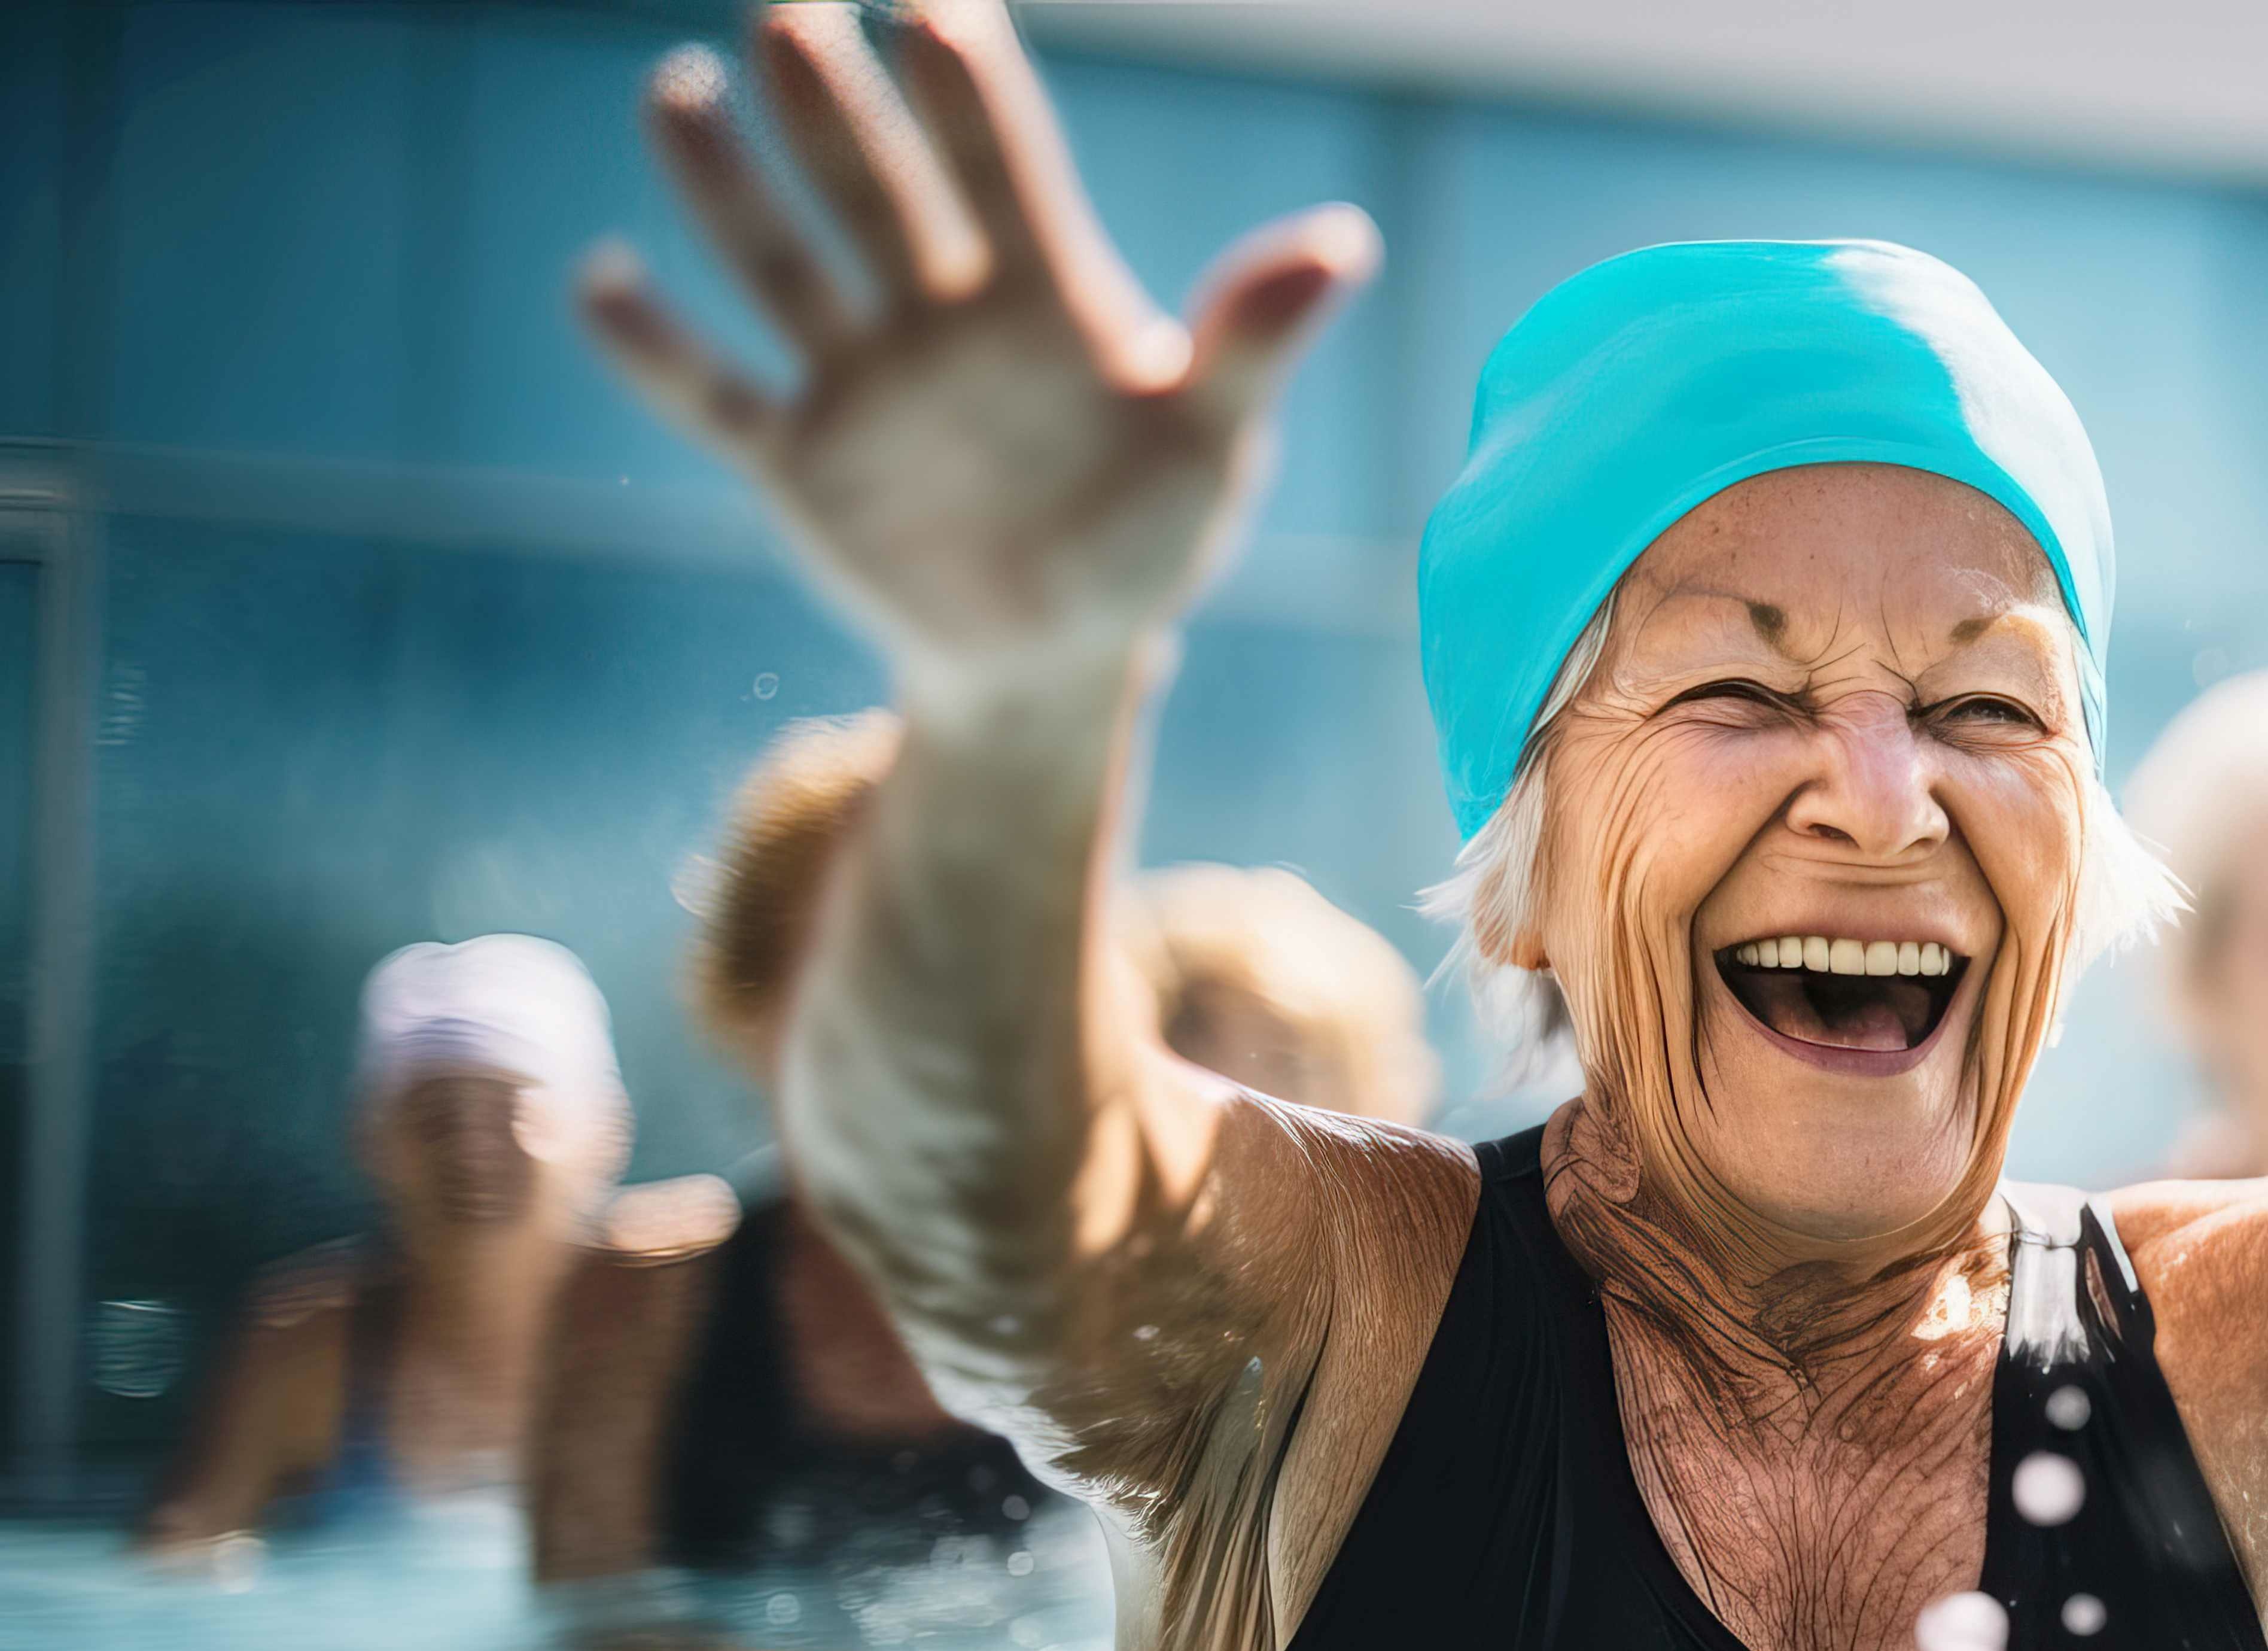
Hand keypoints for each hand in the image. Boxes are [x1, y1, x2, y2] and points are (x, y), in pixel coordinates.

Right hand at [576, 1, 1372, 705]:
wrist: (1059, 648)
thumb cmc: (1148, 532)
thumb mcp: (1213, 445)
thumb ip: (1254, 341)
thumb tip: (1346, 241)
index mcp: (1044, 295)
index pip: (1003, 171)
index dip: (970, 98)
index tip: (936, 10)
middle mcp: (937, 316)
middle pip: (875, 190)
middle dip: (832, 109)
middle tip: (789, 16)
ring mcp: (860, 381)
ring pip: (780, 264)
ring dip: (726, 186)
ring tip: (676, 93)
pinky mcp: (799, 459)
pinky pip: (713, 396)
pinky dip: (655, 349)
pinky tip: (601, 281)